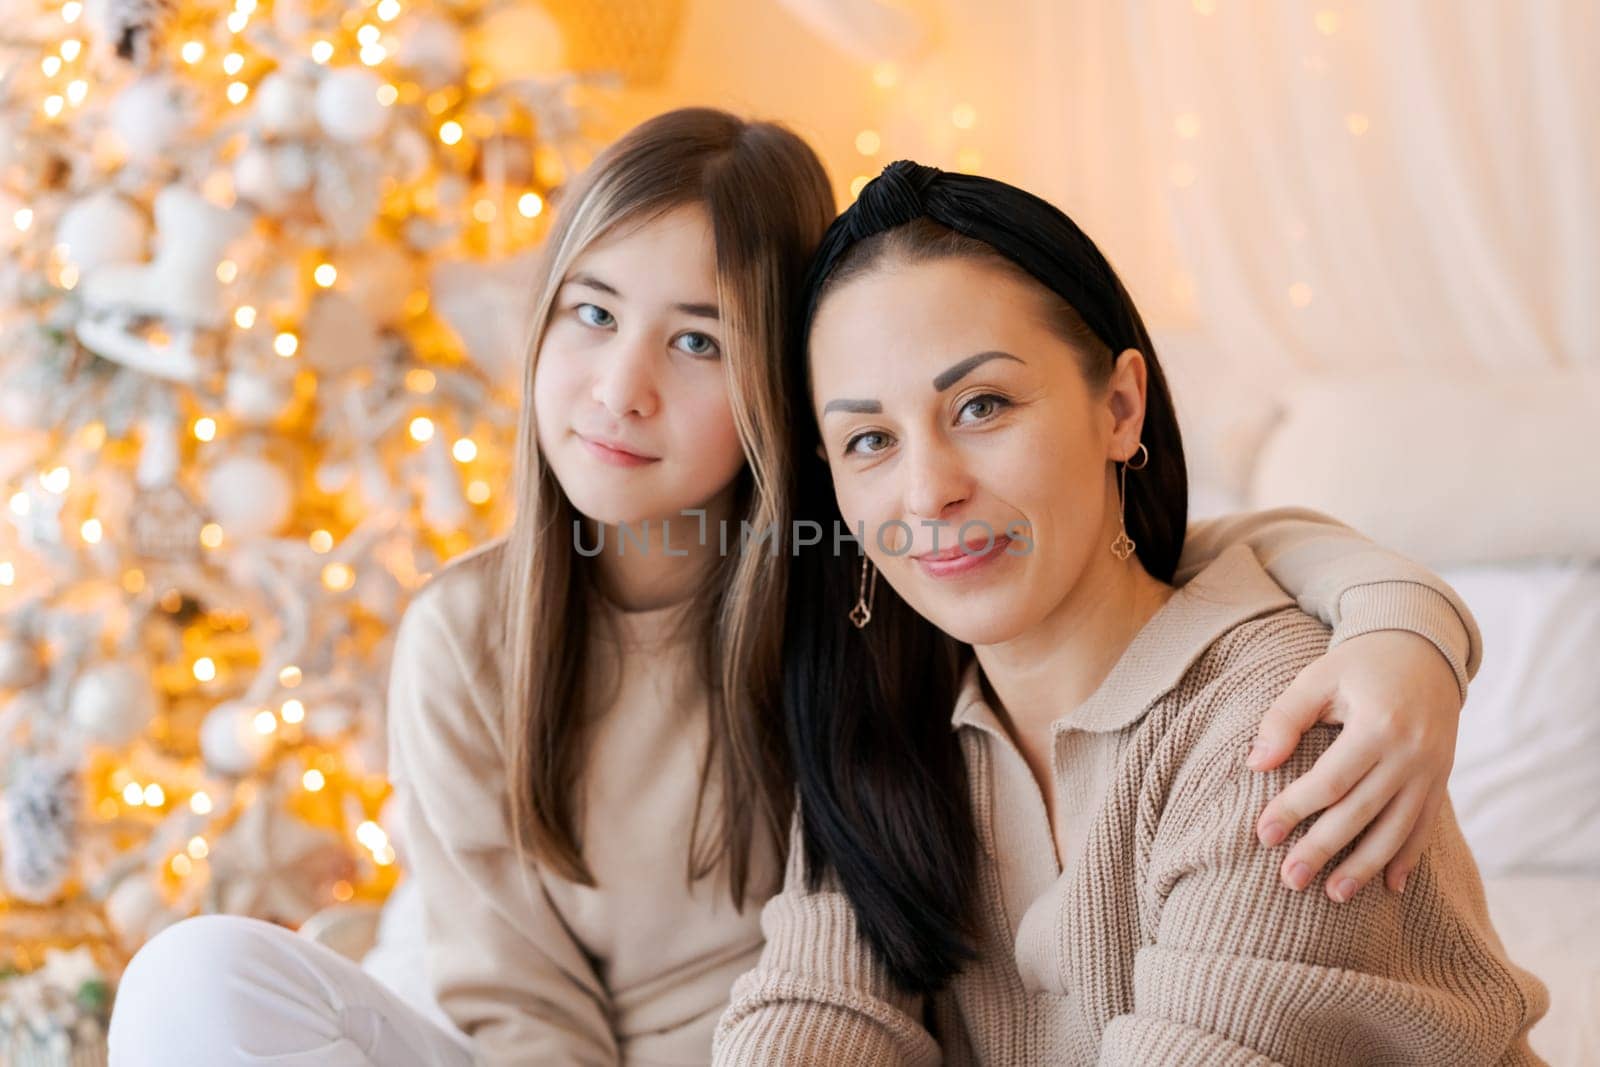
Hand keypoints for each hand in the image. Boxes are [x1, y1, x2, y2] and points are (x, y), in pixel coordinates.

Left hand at [1246, 630, 1461, 901]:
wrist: (1425, 651)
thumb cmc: (1361, 664)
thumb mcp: (1318, 677)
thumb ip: (1285, 718)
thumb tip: (1256, 763)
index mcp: (1379, 725)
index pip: (1331, 781)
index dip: (1295, 809)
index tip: (1264, 835)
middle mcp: (1411, 753)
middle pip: (1361, 812)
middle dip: (1324, 850)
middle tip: (1290, 880)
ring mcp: (1432, 771)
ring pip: (1397, 829)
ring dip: (1366, 866)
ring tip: (1334, 895)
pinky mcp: (1442, 780)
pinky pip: (1425, 827)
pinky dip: (1409, 858)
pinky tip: (1390, 887)